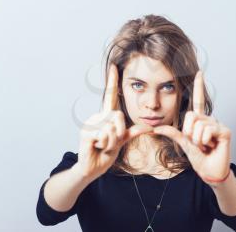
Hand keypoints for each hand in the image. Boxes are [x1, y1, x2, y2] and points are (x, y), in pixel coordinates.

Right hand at [76, 64, 153, 178]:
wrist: (92, 168)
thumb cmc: (105, 154)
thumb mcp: (122, 142)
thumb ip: (132, 132)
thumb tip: (150, 127)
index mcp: (106, 116)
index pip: (110, 96)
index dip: (112, 82)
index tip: (114, 66)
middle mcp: (97, 116)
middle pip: (119, 116)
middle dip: (119, 134)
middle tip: (110, 143)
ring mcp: (90, 123)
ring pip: (112, 128)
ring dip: (112, 142)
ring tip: (103, 146)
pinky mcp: (86, 132)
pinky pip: (104, 135)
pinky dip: (105, 145)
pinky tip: (96, 148)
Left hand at [153, 71, 231, 185]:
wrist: (208, 171)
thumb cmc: (198, 157)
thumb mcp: (183, 143)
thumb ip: (172, 133)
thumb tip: (156, 128)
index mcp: (200, 120)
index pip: (198, 100)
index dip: (198, 87)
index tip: (199, 72)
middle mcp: (209, 119)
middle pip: (191, 115)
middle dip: (189, 133)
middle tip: (197, 143)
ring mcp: (218, 124)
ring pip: (198, 125)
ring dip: (197, 140)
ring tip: (205, 146)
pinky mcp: (225, 131)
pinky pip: (207, 131)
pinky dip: (204, 141)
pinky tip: (211, 146)